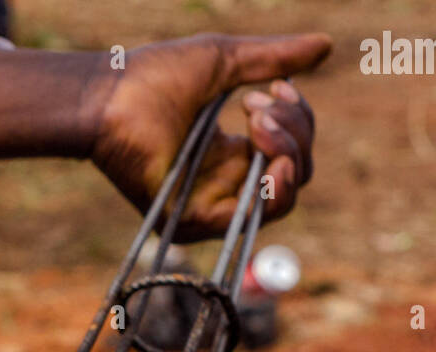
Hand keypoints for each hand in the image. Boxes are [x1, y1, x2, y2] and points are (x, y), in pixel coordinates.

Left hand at [0, 33, 328, 240]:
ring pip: (282, 199)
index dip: (297, 122)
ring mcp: (213, 205)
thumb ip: (274, 60)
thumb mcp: (226, 61)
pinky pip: (253, 219)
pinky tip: (269, 160)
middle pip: (293, 175)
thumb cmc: (154, 76)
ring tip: (257, 123)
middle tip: (258, 105)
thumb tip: (326, 46)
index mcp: (232, 152)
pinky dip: (272, 190)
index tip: (276, 89)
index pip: (288, 151)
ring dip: (286, 157)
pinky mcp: (197, 221)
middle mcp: (226, 183)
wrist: (109, 97)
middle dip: (294, 136)